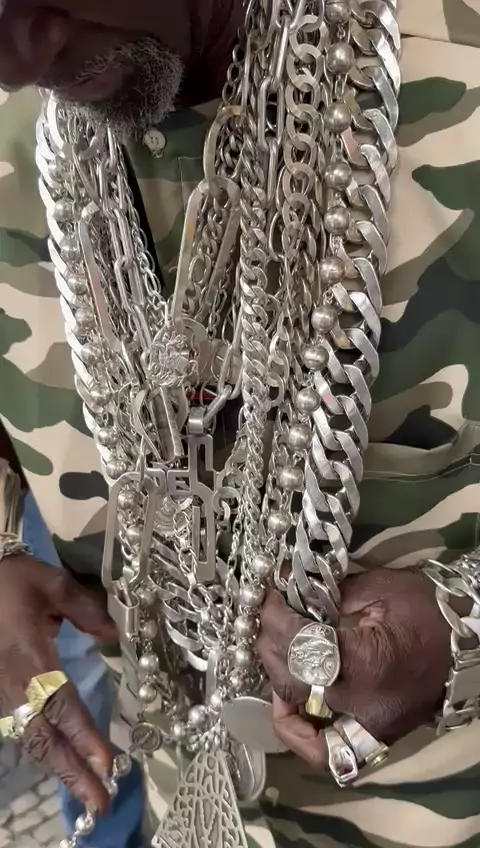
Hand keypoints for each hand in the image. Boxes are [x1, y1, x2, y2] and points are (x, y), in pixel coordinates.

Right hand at [0, 554, 117, 812]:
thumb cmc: (13, 579)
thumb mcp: (53, 585)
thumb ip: (87, 611)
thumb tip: (116, 636)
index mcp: (30, 659)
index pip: (62, 705)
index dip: (84, 736)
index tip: (106, 764)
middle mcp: (13, 685)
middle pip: (43, 738)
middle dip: (71, 772)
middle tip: (99, 803)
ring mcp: (0, 693)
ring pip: (29, 739)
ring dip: (58, 767)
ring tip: (86, 792)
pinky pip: (18, 729)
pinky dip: (41, 750)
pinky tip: (60, 763)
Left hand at [257, 568, 451, 768]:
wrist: (472, 639)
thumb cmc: (428, 608)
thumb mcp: (378, 588)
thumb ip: (328, 594)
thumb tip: (287, 589)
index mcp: (365, 663)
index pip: (300, 645)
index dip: (276, 618)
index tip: (269, 596)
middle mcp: (360, 705)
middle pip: (291, 679)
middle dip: (270, 642)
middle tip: (267, 615)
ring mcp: (366, 728)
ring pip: (299, 714)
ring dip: (277, 675)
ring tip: (274, 647)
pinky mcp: (372, 735)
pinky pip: (325, 749)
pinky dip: (298, 732)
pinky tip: (286, 703)